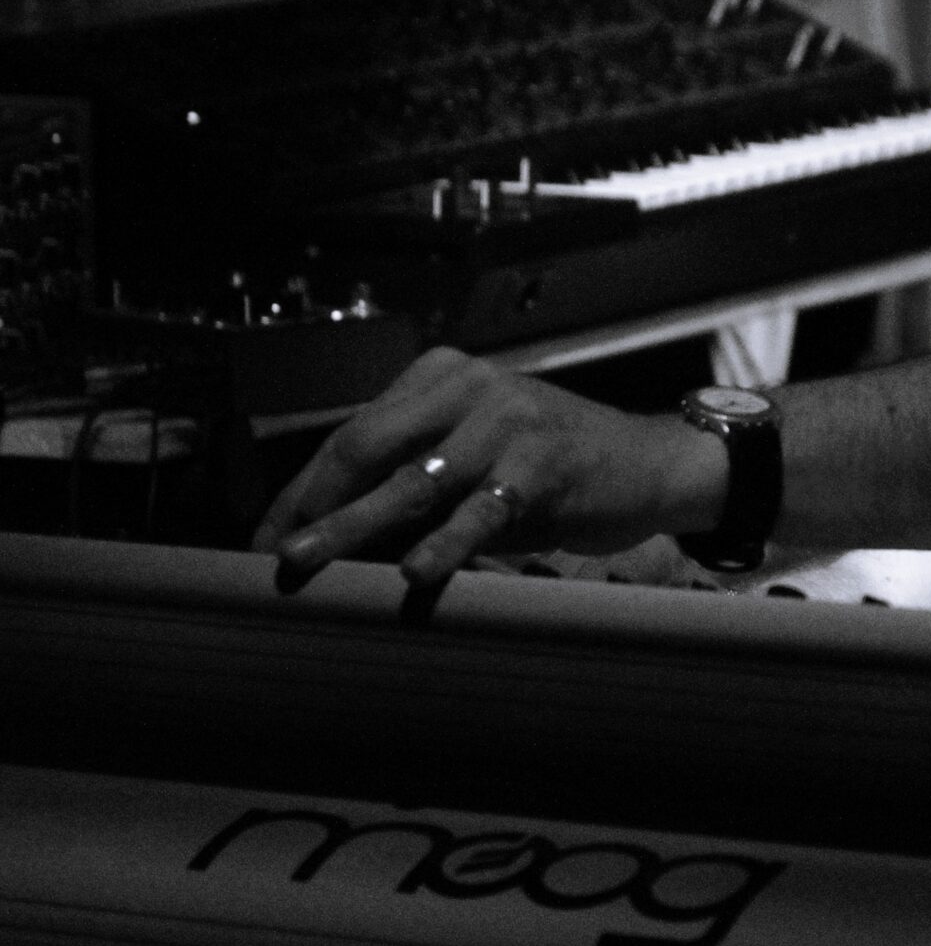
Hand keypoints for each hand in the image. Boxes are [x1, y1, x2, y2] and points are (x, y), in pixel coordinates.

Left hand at [254, 347, 726, 589]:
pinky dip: (446, 544)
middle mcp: (471, 386)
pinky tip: (416, 571)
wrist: (649, 464)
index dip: (303, 489)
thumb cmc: (552, 468)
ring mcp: (507, 422)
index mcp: (444, 375)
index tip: (267, 537)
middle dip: (315, 504)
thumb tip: (328, 534)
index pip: (353, 432)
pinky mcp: (542, 465)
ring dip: (355, 525)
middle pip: (367, 445)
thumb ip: (413, 479)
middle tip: (276, 555)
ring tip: (310, 558)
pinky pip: (481, 511)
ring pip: (413, 481)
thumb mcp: (477, 457)